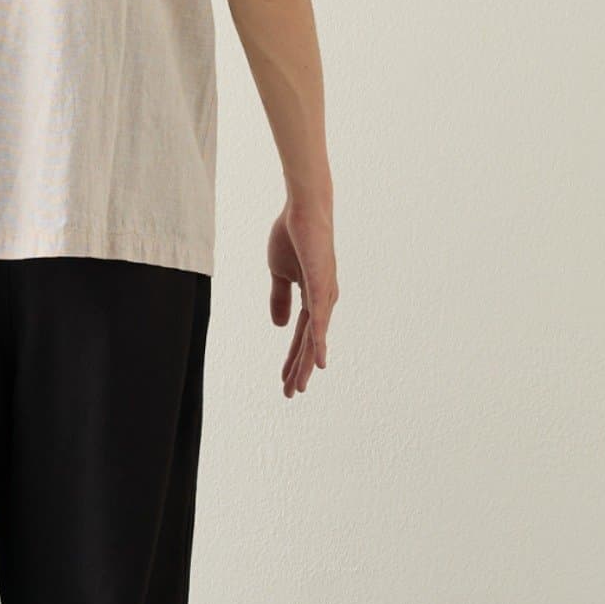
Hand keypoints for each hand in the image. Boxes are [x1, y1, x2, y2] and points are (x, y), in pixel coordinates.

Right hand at [268, 199, 337, 398]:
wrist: (303, 209)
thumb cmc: (293, 235)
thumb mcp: (279, 273)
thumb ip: (280, 299)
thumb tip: (279, 326)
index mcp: (313, 297)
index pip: (302, 335)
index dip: (293, 358)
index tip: (285, 380)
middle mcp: (324, 300)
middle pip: (311, 343)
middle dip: (300, 369)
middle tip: (292, 394)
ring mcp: (325, 294)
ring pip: (316, 338)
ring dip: (307, 364)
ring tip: (300, 387)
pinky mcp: (322, 285)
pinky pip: (320, 320)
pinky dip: (320, 342)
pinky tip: (321, 361)